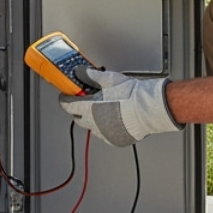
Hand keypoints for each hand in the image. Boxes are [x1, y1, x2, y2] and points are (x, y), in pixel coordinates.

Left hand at [57, 68, 181, 147]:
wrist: (147, 109)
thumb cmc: (130, 95)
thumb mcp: (108, 79)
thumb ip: (91, 76)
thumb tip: (80, 72)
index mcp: (88, 109)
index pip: (67, 105)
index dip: (64, 99)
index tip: (65, 96)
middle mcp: (93, 124)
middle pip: (78, 118)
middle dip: (77, 110)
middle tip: (83, 101)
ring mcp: (104, 134)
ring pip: (92, 127)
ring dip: (92, 119)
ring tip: (102, 109)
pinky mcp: (115, 140)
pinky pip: (105, 134)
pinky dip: (106, 127)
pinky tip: (113, 119)